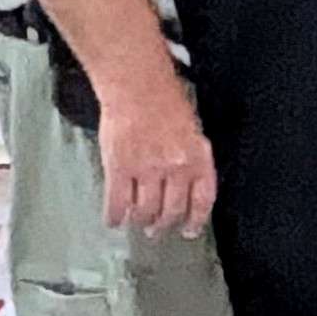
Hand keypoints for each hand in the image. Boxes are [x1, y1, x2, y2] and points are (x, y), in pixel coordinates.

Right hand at [97, 76, 218, 236]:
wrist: (137, 84)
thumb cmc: (165, 100)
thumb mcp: (192, 129)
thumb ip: (191, 157)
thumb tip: (185, 185)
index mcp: (197, 157)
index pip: (202, 199)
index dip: (196, 220)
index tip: (190, 231)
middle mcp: (175, 167)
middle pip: (171, 210)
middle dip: (163, 225)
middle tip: (156, 229)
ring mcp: (147, 169)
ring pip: (145, 210)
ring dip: (141, 221)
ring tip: (137, 222)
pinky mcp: (119, 168)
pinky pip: (117, 202)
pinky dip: (115, 216)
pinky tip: (114, 221)